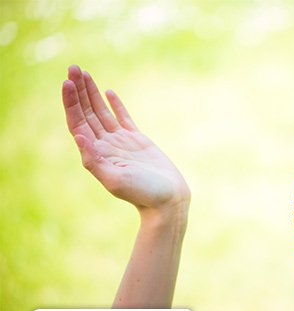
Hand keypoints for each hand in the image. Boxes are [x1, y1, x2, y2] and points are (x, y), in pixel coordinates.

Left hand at [62, 67, 189, 212]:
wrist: (167, 200)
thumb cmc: (142, 193)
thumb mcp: (115, 180)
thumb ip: (94, 161)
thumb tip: (78, 136)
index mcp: (97, 155)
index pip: (78, 123)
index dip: (71, 102)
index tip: (67, 82)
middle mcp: (105, 147)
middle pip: (86, 113)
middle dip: (79, 91)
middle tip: (73, 67)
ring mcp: (120, 143)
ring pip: (101, 112)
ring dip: (92, 93)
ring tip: (83, 73)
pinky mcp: (136, 141)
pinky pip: (122, 118)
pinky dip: (115, 104)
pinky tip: (108, 92)